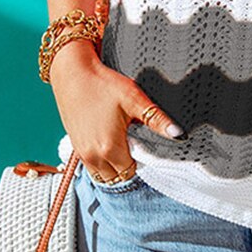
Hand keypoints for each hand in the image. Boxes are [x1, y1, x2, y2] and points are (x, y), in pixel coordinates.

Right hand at [49, 40, 186, 180]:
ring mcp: (81, 153)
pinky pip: (91, 167)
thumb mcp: (134, 99)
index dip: (141, 162)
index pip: (131, 172)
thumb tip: (178, 133)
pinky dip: (102, 163)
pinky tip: (109, 144)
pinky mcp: (75, 147)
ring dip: (114, 168)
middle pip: (117, 178)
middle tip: (134, 145)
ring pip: (103, 176)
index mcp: (109, 147)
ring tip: (122, 146)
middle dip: (128, 167)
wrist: (73, 73)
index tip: (144, 147)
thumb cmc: (102, 84)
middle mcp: (93, 156)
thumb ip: (157, 119)